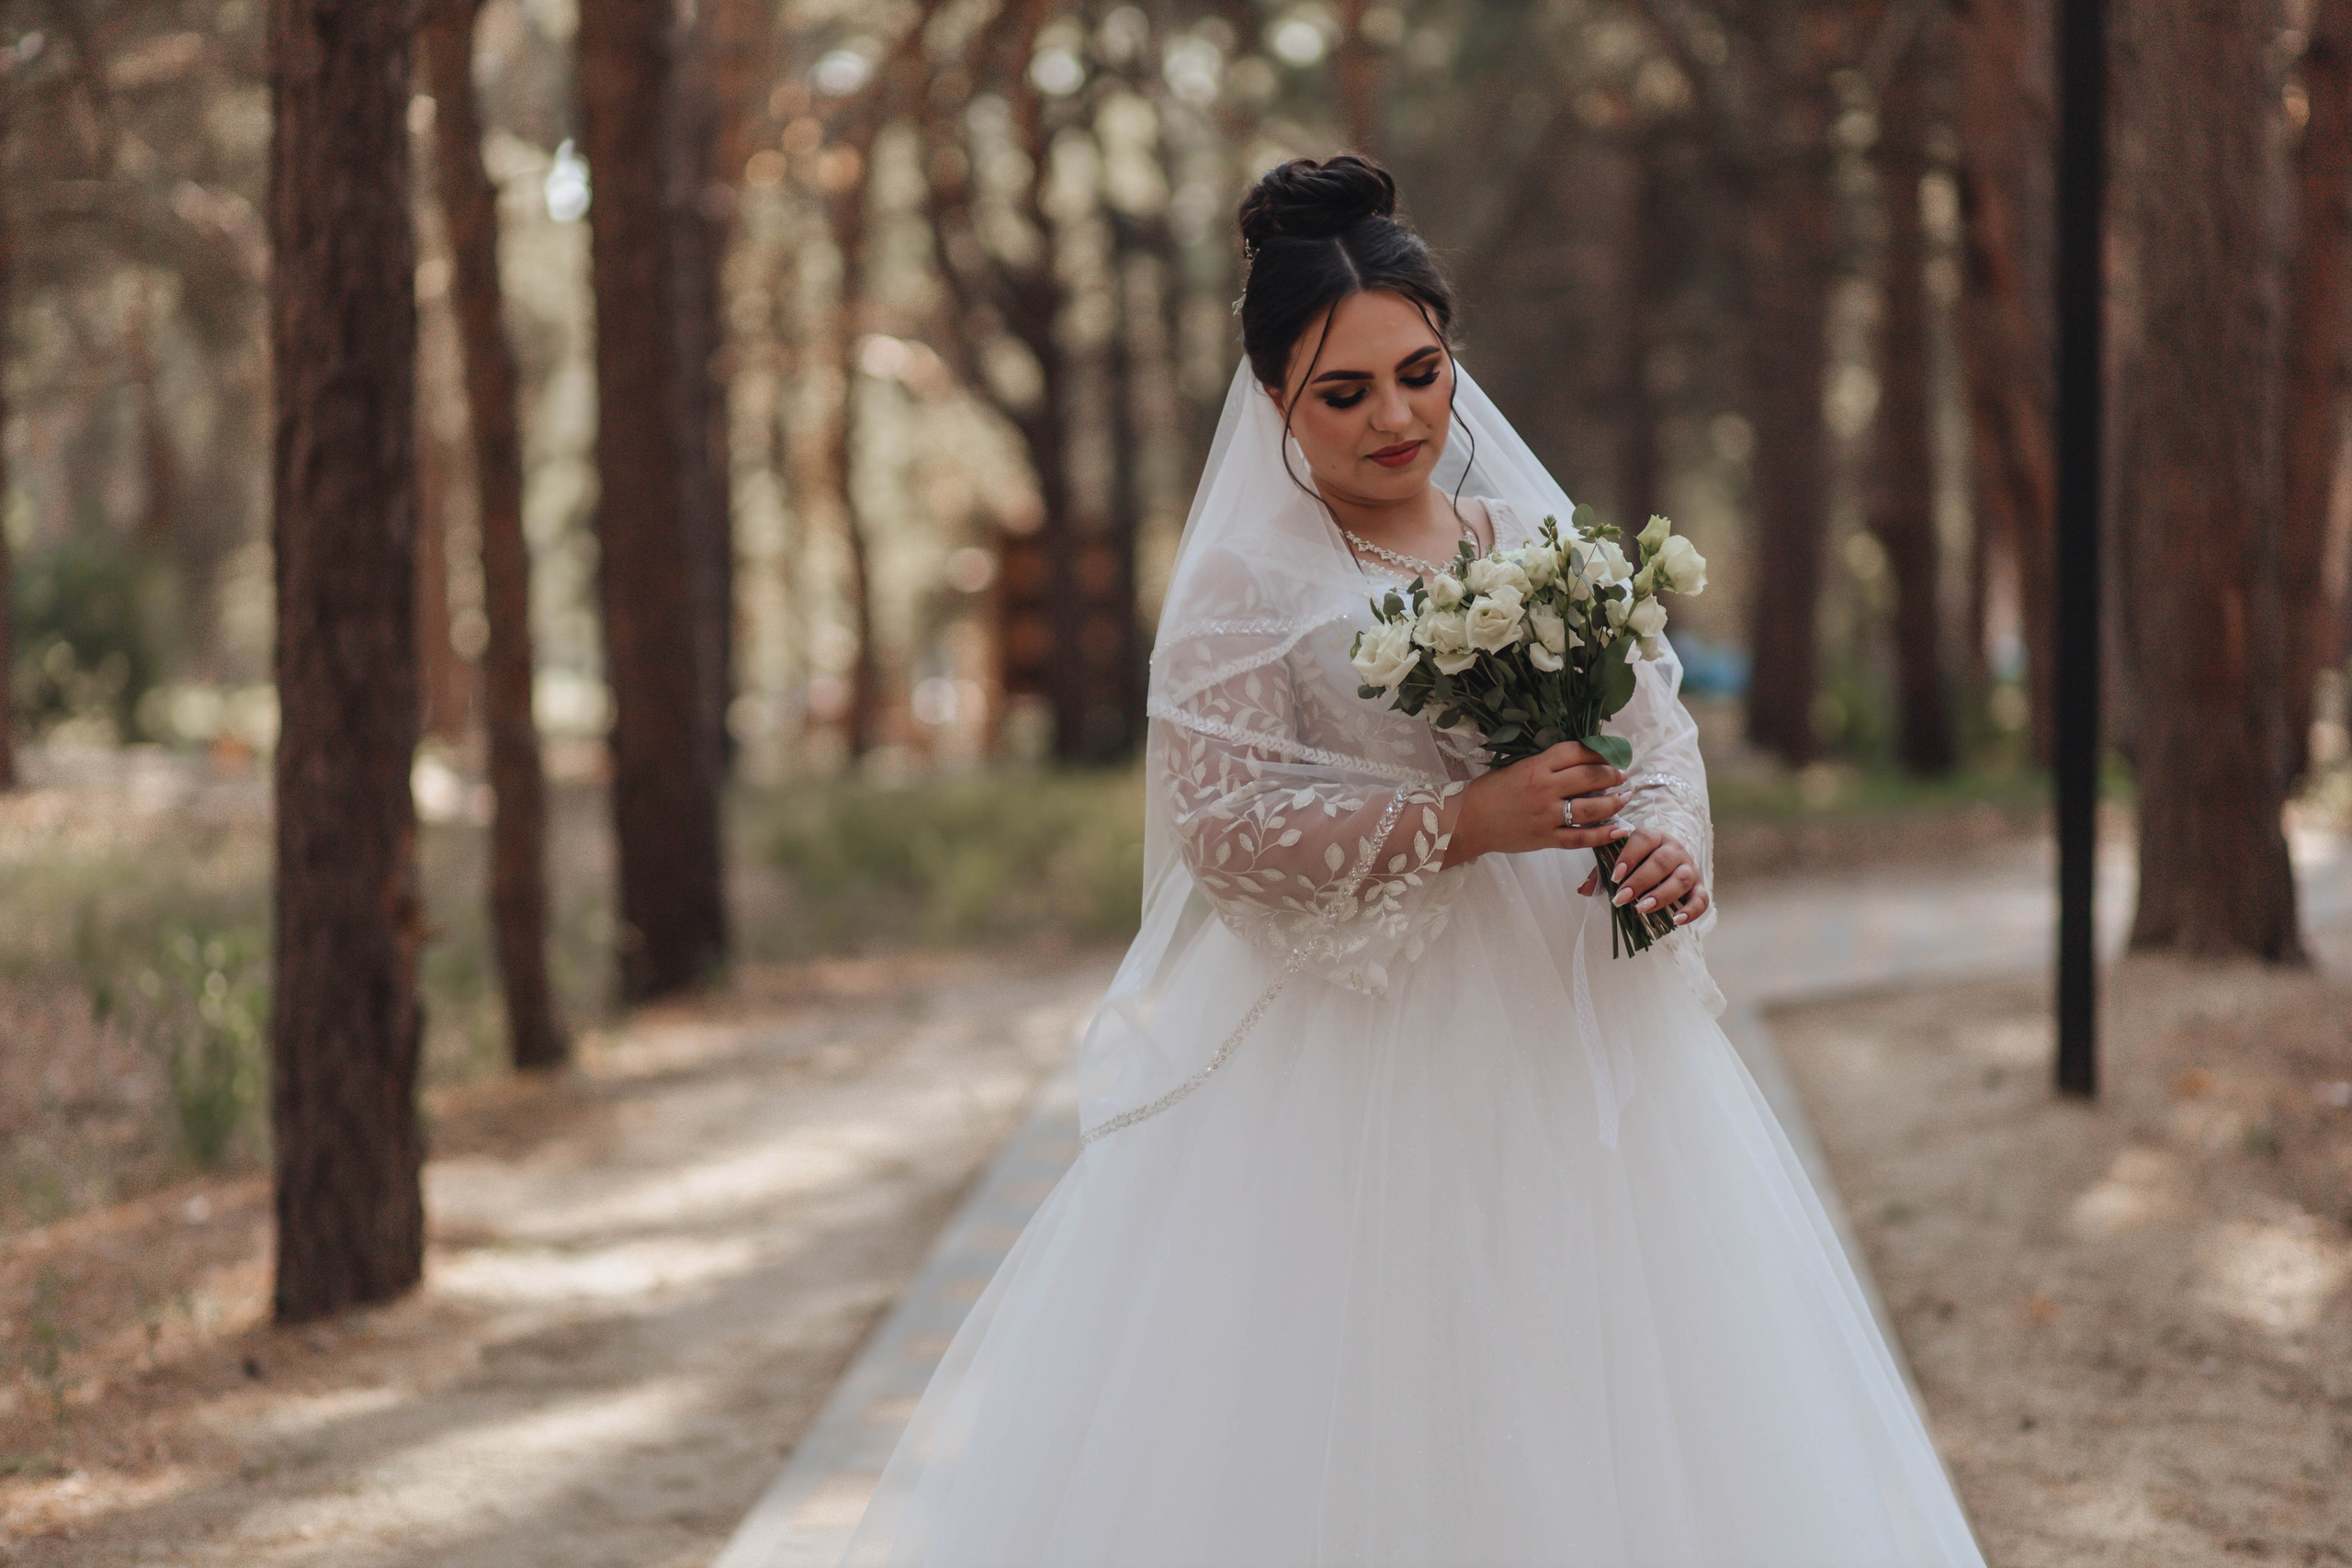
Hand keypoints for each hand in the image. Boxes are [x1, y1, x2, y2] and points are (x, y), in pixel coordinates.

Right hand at [1443, 743, 1631, 866]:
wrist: (1468, 821)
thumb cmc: (1490, 791)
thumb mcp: (1516, 767)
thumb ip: (1546, 765)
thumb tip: (1581, 762)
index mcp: (1536, 766)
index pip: (1576, 752)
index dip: (1598, 752)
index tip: (1610, 754)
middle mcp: (1544, 789)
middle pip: (1589, 777)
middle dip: (1612, 775)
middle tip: (1622, 775)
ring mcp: (1546, 816)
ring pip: (1591, 808)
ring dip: (1614, 802)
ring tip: (1625, 797)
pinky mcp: (1546, 838)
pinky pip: (1581, 838)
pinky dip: (1603, 835)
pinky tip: (1619, 829)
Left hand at [1577, 826, 1710, 925]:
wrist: (1668, 861)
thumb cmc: (1638, 862)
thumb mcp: (1620, 862)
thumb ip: (1602, 873)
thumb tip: (1583, 889)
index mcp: (1654, 836)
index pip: (1644, 839)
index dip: (1629, 856)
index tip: (1615, 875)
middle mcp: (1674, 849)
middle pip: (1661, 861)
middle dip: (1640, 881)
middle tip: (1622, 898)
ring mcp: (1689, 867)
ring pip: (1681, 878)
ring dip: (1661, 895)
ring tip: (1642, 909)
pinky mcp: (1699, 886)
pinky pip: (1701, 898)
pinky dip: (1691, 910)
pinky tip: (1677, 921)